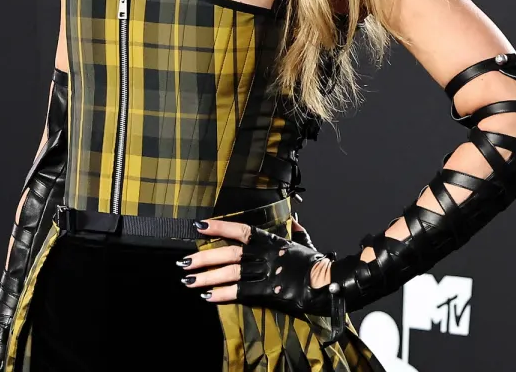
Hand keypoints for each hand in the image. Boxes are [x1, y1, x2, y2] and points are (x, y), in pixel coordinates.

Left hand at [178, 219, 335, 310]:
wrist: (332, 282)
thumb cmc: (319, 264)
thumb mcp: (306, 243)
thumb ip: (296, 232)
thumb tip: (295, 220)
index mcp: (273, 241)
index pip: (241, 230)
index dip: (219, 227)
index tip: (200, 226)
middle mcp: (266, 254)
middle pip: (230, 254)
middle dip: (204, 258)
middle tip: (184, 262)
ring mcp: (267, 273)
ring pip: (231, 273)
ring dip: (207, 277)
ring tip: (188, 279)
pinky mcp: (270, 292)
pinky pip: (242, 292)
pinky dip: (223, 294)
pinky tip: (208, 296)